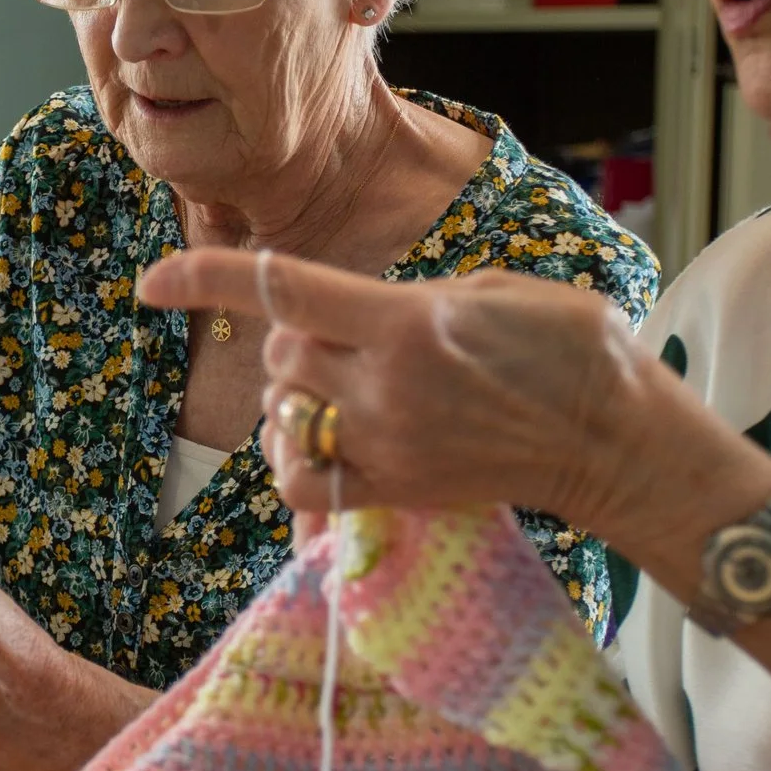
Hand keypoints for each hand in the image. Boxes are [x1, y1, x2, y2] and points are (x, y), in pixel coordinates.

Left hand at [137, 248, 770, 551]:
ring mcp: (387, 446)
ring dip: (298, 397)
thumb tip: (357, 312)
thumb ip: (411, 299)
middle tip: (350, 339)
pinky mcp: (395, 493)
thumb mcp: (495, 289)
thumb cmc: (576, 351)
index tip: (151, 280)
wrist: (619, 444)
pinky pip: (301, 486)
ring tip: (350, 389)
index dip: (205, 278)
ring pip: (286, 415)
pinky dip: (294, 464)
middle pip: (281, 356)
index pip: (280, 290)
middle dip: (297, 340)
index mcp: (408, 322)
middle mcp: (385, 387)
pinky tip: (318, 445)